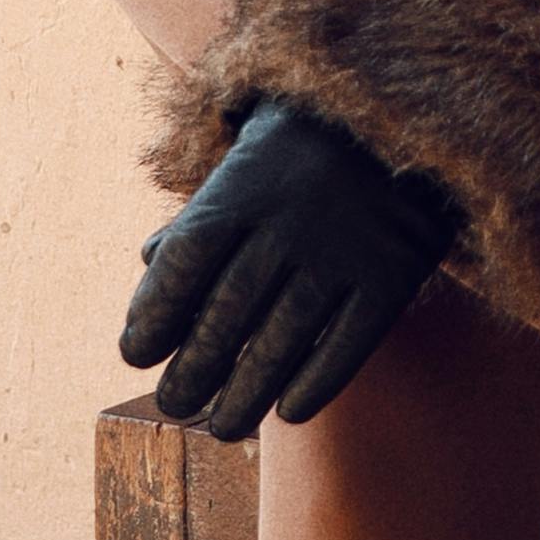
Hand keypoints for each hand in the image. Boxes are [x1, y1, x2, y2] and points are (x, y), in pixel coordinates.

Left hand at [120, 98, 456, 437]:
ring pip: (284, 338)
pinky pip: (348, 341)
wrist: (404, 113)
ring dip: (246, 393)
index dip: (153, 313)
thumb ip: (199, 213)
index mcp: (244, 188)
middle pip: (228, 312)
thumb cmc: (304, 147)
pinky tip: (289, 412)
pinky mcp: (394, 271)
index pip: (184, 262)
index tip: (135, 356)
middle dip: (194, 369)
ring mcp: (344, 247)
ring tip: (224, 426)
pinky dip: (316, 383)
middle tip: (175, 407)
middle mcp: (290, 219)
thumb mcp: (245, 161)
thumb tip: (147, 265)